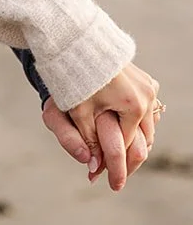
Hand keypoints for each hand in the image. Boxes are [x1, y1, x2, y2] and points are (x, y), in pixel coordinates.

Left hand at [63, 63, 160, 190]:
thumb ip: (87, 140)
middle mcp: (146, 96)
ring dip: (136, 137)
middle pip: (143, 137)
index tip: (110, 181)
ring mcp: (148, 86)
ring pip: (148, 123)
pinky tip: (126, 128)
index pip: (128, 145)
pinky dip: (139, 119)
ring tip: (122, 153)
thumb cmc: (75, 76)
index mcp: (133, 106)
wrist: (78, 43)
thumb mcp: (78, 111)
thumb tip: (91, 167)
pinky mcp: (145, 79)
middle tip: (118, 172)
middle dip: (131, 155)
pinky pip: (147, 107)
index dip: (116, 164)